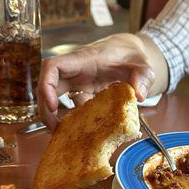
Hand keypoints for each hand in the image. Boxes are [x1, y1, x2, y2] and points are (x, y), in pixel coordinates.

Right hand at [37, 34, 154, 130]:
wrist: (131, 53)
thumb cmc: (132, 55)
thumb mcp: (143, 64)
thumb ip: (143, 76)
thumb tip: (139, 95)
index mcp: (85, 60)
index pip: (54, 66)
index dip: (47, 85)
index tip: (52, 105)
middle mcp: (76, 70)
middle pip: (49, 85)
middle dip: (45, 107)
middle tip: (52, 128)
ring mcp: (78, 81)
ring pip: (56, 96)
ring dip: (55, 115)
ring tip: (62, 135)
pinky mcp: (84, 92)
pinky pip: (72, 106)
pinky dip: (73, 119)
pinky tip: (79, 132)